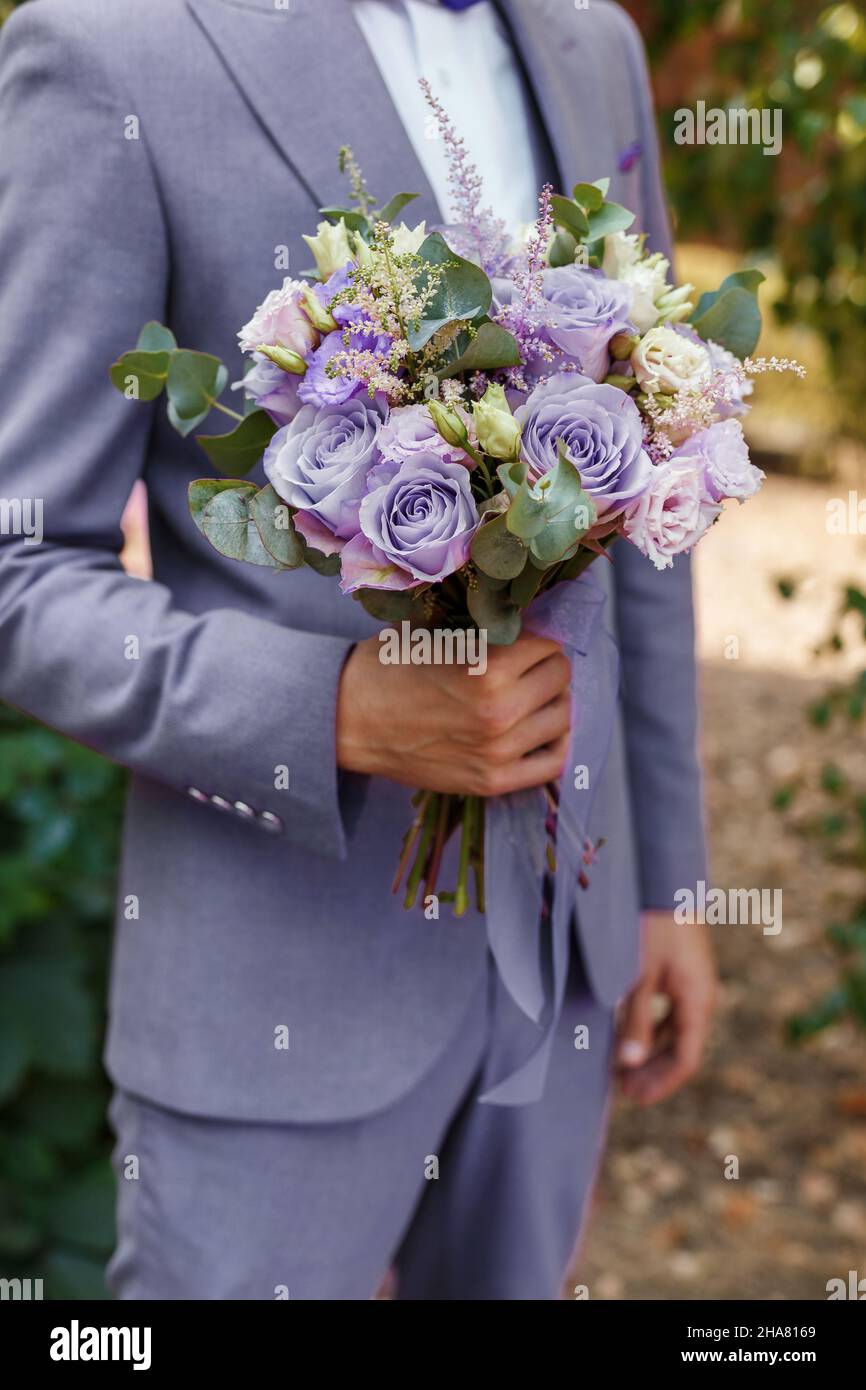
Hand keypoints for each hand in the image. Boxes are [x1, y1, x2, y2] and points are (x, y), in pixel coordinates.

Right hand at [336, 631, 570, 796]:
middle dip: (547, 663)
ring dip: (552, 699)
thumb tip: (532, 615)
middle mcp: (500, 711)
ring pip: (562, 716)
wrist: (348, 721)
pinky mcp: (492, 781)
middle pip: (560, 676)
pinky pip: (552, 762)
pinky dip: (554, 742)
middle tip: (530, 662)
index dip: (540, 632)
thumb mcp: (435, 630)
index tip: (530, 633)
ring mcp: (498, 751)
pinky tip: (540, 728)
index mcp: (488, 668)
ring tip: (533, 692)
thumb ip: (485, 627)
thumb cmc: (388, 667)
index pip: (549, 641)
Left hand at [616, 911, 716, 1104]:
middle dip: (652, 1073)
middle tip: (621, 1092)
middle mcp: (701, 998)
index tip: (634, 1099)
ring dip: (649, 1052)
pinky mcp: (681, 973)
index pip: (685, 1060)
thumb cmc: (651, 927)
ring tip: (620, 1069)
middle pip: (681, 1049)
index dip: (661, 1084)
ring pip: (674, 1032)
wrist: (665, 882)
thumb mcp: (638, 975)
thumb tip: (628, 1064)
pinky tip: (626, 1035)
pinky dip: (649, 1029)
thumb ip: (634, 1020)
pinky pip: (669, 1013)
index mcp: (697, 1002)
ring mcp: (692, 985)